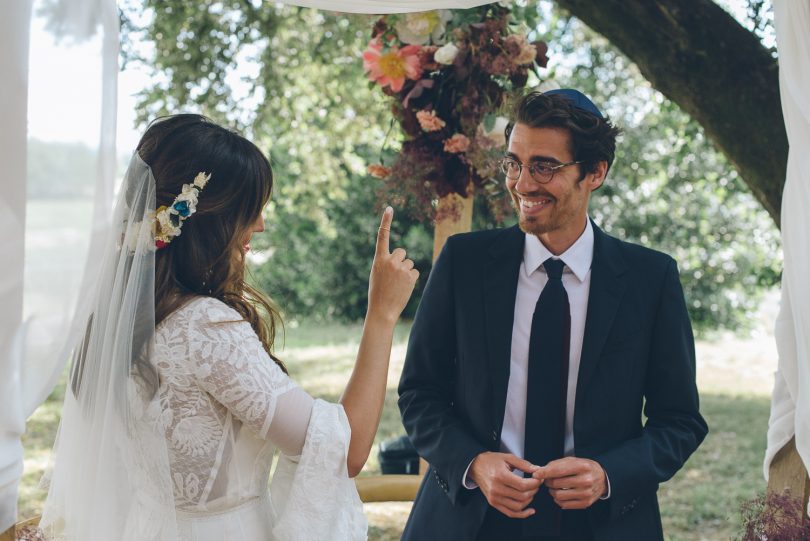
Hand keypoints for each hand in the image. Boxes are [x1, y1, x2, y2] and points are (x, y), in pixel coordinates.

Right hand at [367, 207, 418, 323]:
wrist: (382, 310)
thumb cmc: (378, 292)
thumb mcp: (377, 274)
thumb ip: (386, 263)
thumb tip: (401, 259)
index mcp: (378, 259)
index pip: (382, 236)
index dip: (386, 221)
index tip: (389, 208)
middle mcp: (390, 261)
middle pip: (402, 252)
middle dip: (401, 260)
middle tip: (394, 275)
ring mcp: (401, 268)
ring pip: (409, 263)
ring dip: (406, 272)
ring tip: (398, 284)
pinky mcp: (410, 275)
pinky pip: (415, 272)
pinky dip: (411, 279)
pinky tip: (404, 287)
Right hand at [469, 452, 541, 518]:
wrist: (476, 466)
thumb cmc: (491, 461)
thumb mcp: (508, 457)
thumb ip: (524, 464)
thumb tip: (538, 470)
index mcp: (500, 476)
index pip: (523, 485)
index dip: (535, 483)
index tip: (539, 479)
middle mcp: (496, 489)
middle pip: (522, 496)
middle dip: (534, 490)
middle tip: (536, 483)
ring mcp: (494, 498)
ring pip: (518, 506)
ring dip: (529, 500)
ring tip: (531, 491)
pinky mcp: (494, 503)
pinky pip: (510, 513)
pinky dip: (522, 514)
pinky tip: (530, 510)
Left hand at [533, 457, 606, 509]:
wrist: (602, 478)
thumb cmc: (584, 467)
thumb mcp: (572, 460)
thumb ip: (555, 465)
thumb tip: (538, 471)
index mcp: (582, 466)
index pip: (558, 470)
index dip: (544, 472)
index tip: (536, 474)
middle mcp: (585, 480)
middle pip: (556, 483)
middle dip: (548, 481)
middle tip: (548, 479)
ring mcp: (586, 493)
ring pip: (558, 495)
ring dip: (552, 491)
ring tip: (554, 487)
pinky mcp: (585, 503)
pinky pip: (564, 504)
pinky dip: (558, 500)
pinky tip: (560, 493)